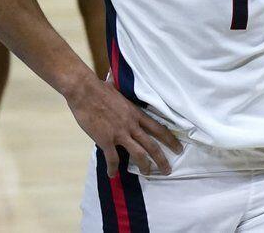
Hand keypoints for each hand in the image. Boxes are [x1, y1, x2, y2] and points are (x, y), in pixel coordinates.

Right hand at [67, 77, 182, 176]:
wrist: (85, 91)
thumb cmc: (100, 89)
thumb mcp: (120, 92)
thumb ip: (126, 97)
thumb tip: (127, 90)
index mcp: (136, 113)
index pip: (158, 128)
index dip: (170, 140)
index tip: (178, 148)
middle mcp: (132, 125)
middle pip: (152, 145)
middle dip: (162, 160)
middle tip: (168, 170)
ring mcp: (119, 133)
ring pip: (139, 154)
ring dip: (145, 166)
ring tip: (148, 174)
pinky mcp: (106, 140)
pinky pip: (113, 159)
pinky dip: (113, 168)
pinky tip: (112, 174)